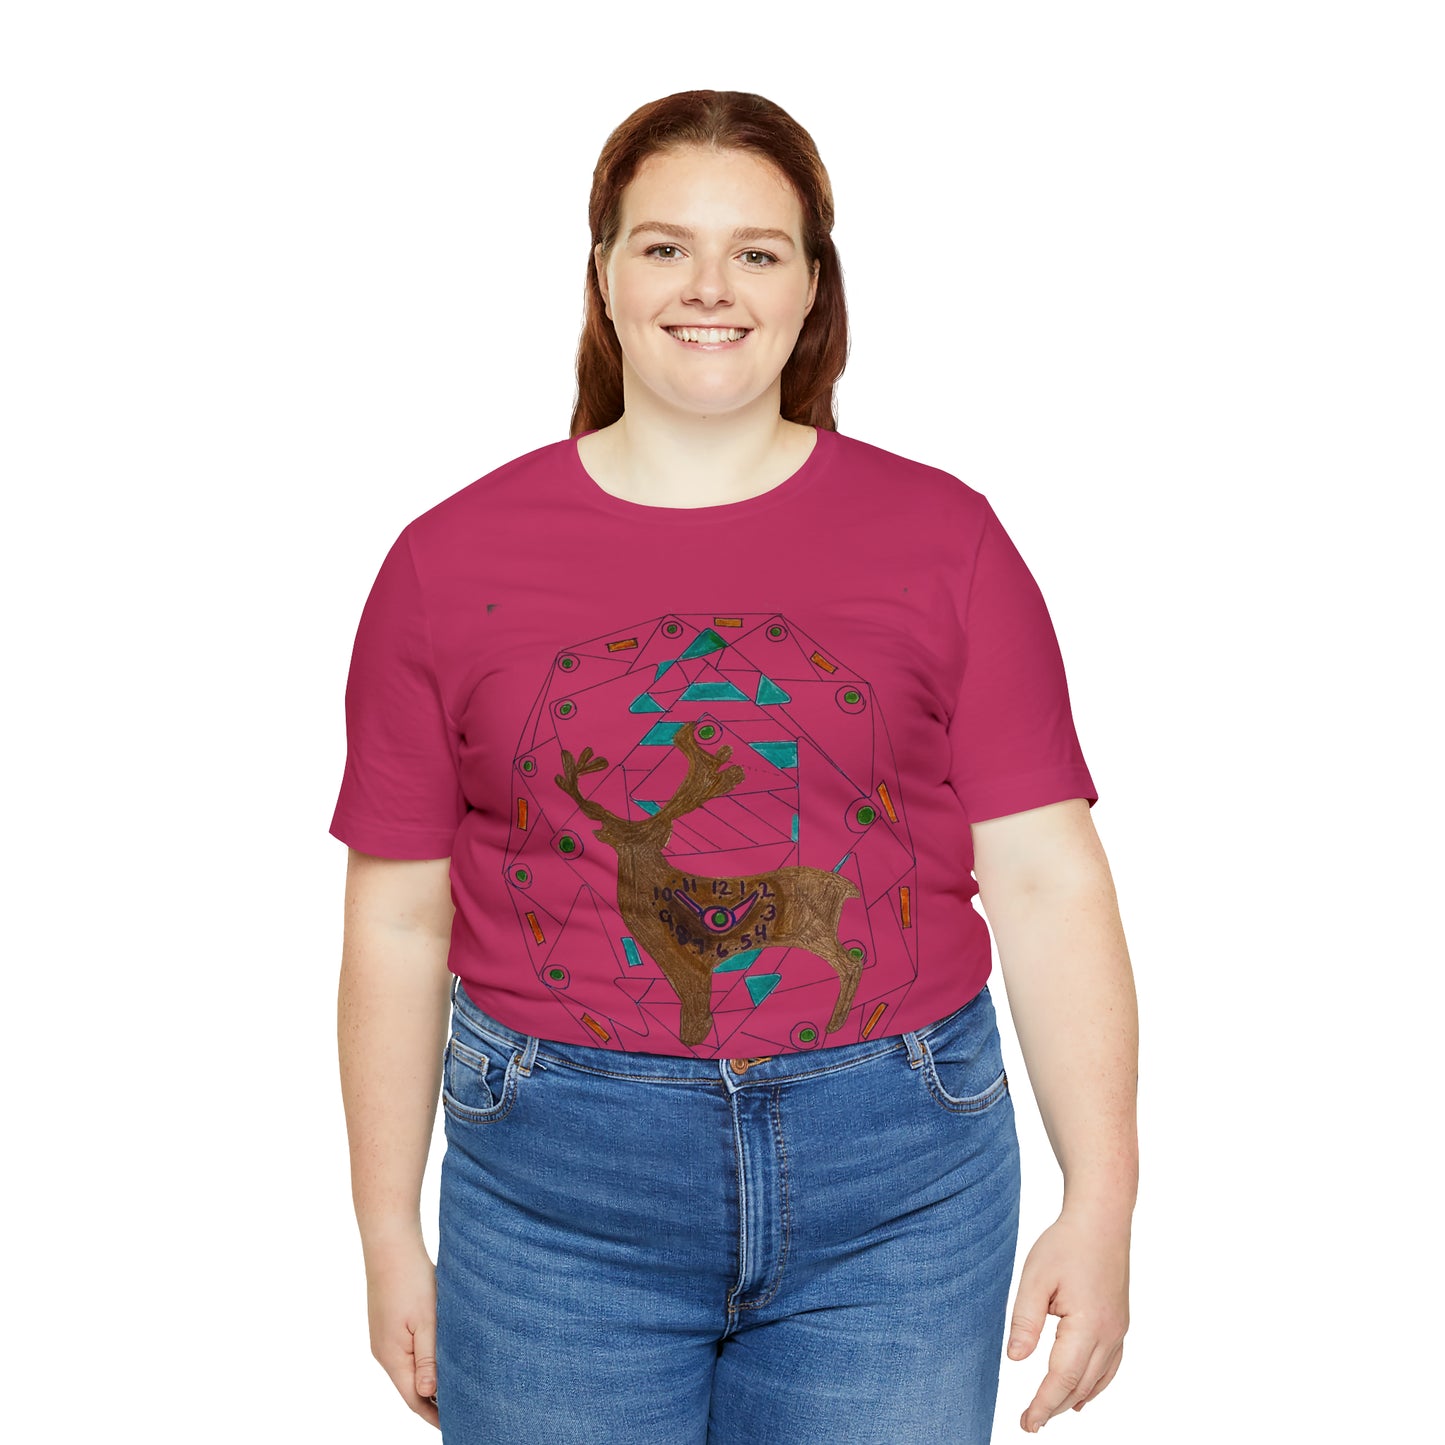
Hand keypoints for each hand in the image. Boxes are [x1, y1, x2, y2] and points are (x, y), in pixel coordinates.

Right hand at [364, 1237, 440, 1428]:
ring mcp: (384, 1338)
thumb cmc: (411, 1279)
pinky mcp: (389, 1324)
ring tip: (457, 1386)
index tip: (456, 1424)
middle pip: (410, 1387)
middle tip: (463, 1408)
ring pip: (409, 1369)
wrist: (390, 1244)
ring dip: (430, 1379)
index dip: (434, 1414)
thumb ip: (428, 1358)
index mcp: (392, 1357)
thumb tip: (429, 1393)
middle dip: (434, 1401)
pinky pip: (407, 1352)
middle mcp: (384, 1352)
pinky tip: (441, 1356)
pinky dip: (424, 1360)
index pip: (414, 1398)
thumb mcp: (426, 1320)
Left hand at [1005, 1202, 1130, 1431]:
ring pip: (1098, 1379)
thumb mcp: (1035, 1278)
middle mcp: (1110, 1334)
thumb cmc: (1066, 1244)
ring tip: (1050, 1412)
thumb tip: (1015, 1359)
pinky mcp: (1119, 1322)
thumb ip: (1025, 1321)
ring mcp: (1119, 1329)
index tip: (1027, 1423)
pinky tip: (1083, 1394)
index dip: (1043, 1404)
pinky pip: (1110, 1365)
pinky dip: (1095, 1385)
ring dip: (1074, 1398)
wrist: (1102, 1219)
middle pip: (1081, 1385)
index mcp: (1088, 1326)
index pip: (1063, 1379)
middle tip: (1030, 1423)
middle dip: (1055, 1406)